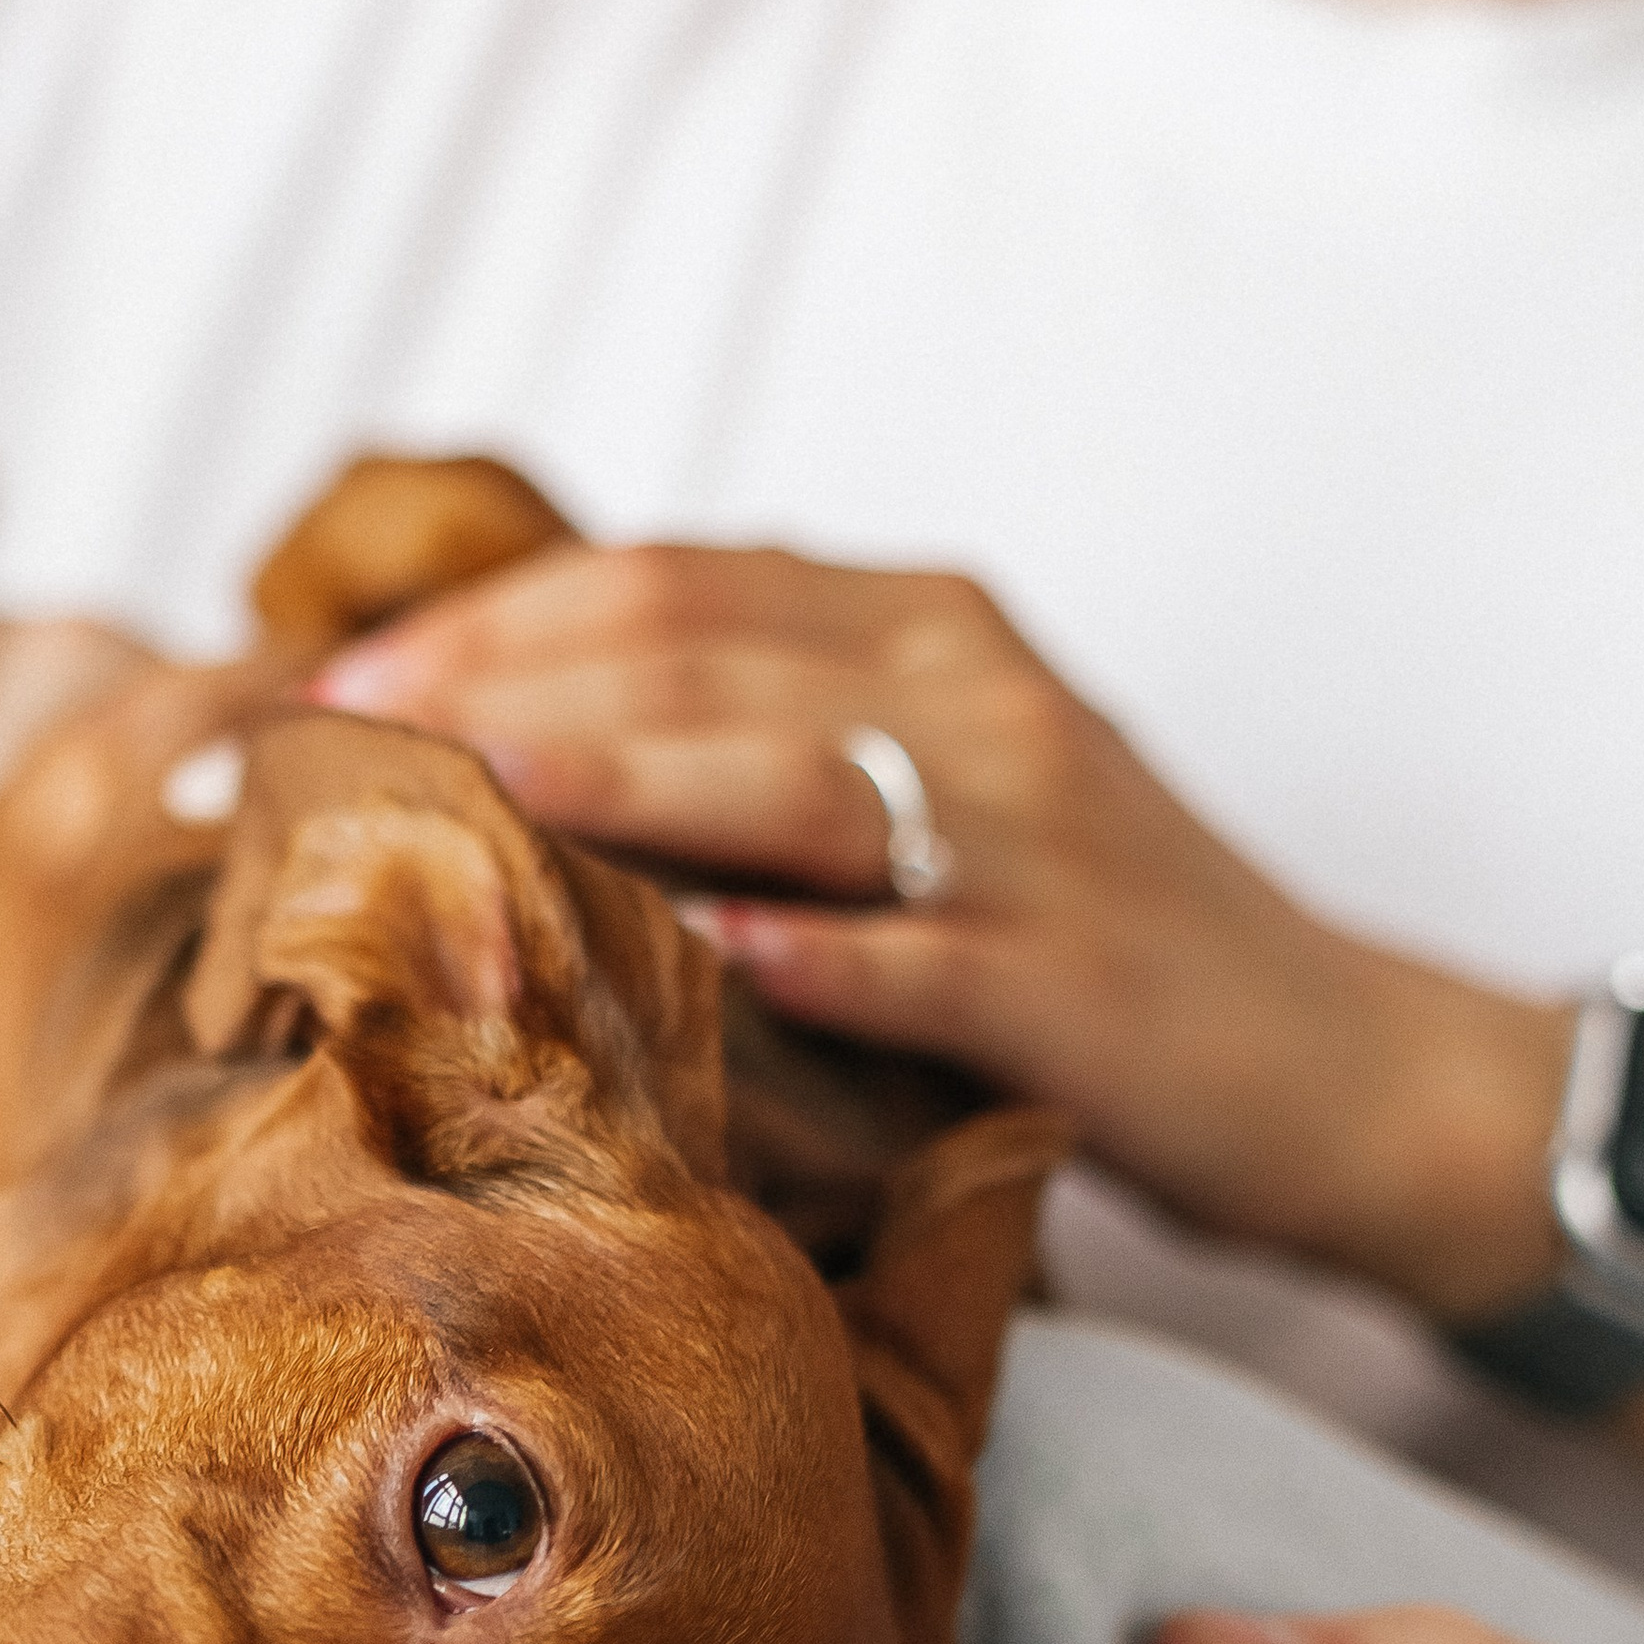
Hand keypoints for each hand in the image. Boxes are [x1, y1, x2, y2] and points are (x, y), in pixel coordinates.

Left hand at [314, 543, 1566, 1321]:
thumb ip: (761, 746)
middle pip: (686, 648)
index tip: (318, 687)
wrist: (1327, 1061)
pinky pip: (921, 953)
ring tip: (455, 805)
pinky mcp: (1073, 977)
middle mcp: (964, 692)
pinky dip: (809, 950)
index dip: (476, 620)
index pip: (656, 582)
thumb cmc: (1085, 941)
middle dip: (481, 689)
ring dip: (606, 783)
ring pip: (785, 766)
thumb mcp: (927, 797)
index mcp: (915, 628)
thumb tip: (514, 757)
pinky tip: (698, 957)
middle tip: (315, 752)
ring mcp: (1024, 829)